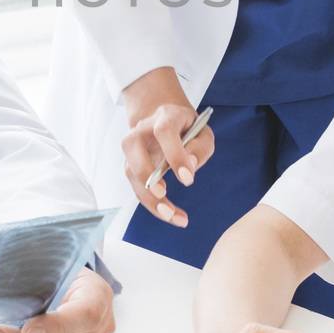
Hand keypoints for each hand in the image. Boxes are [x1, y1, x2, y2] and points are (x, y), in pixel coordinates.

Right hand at [121, 67, 213, 224]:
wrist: (163, 119)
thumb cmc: (187, 128)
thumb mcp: (203, 132)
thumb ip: (200, 148)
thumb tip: (189, 167)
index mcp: (165, 116)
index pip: (165, 131)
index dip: (174, 154)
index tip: (188, 179)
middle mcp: (142, 129)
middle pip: (135, 147)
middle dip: (146, 173)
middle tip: (163, 195)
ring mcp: (132, 146)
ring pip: (131, 171)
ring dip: (149, 197)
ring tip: (172, 216)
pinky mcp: (130, 164)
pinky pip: (137, 186)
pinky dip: (152, 204)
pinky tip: (171, 216)